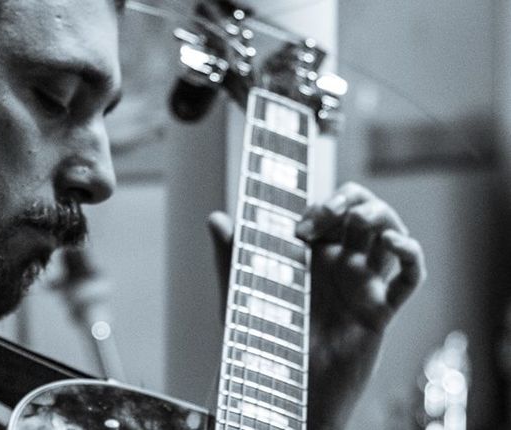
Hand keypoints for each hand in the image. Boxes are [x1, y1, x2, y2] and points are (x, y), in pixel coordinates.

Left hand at [208, 182, 425, 427]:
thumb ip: (229, 255)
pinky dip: (412, 255)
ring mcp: (363, 284)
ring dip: (381, 215)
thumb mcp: (239, 293)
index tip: (300, 225)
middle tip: (329, 213)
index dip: (320, 206)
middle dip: (351, 199)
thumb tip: (215, 218)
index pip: (328, 211)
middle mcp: (339, 264)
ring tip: (360, 219)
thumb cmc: (262, 341)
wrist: (284, 386)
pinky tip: (396, 242)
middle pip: (362, 212)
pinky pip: (410, 279)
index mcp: (310, 255)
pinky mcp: (380, 309)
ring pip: (389, 234)